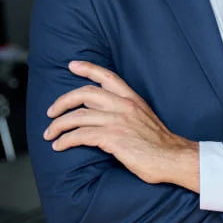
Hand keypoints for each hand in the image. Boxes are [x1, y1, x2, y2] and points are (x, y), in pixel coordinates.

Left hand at [43, 61, 198, 191]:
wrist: (172, 157)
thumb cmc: (157, 142)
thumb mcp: (143, 116)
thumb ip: (124, 109)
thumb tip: (100, 110)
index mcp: (131, 98)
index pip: (107, 76)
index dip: (88, 68)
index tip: (72, 65)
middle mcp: (124, 105)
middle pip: (85, 93)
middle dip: (63, 101)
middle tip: (51, 111)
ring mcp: (118, 121)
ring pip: (78, 116)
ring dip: (59, 125)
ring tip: (50, 133)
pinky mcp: (113, 138)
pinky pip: (81, 135)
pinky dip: (66, 140)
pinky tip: (60, 145)